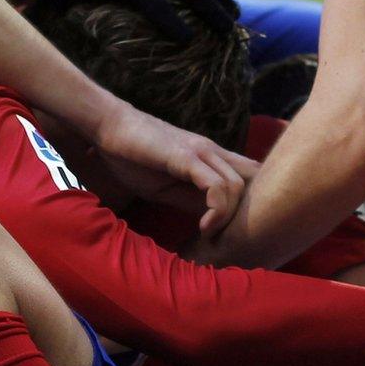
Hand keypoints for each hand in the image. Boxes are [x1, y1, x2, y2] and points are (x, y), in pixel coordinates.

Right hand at [96, 106, 260, 235]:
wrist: (110, 128)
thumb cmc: (134, 157)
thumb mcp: (168, 187)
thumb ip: (192, 200)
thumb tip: (213, 223)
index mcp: (211, 158)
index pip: (250, 177)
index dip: (250, 204)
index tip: (230, 232)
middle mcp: (214, 152)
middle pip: (254, 181)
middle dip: (248, 213)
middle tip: (228, 238)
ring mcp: (203, 152)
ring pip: (238, 186)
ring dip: (230, 217)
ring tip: (210, 234)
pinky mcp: (187, 156)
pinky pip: (216, 186)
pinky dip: (217, 210)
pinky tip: (204, 227)